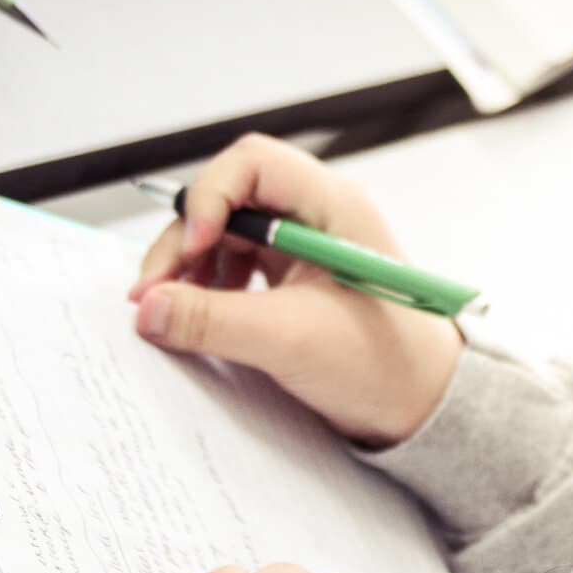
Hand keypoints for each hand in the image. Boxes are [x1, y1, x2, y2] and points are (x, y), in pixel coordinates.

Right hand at [129, 134, 462, 446]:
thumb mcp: (290, 341)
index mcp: (334, 207)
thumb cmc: (386, 366)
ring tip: (174, 310)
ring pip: (227, 232)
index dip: (209, 199)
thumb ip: (213, 321)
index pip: (252, 165)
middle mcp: (318, 216)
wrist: (424, 407)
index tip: (190, 250)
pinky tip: (202, 317)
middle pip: (230, 198)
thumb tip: (148, 307)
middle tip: (153, 292)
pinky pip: (238, 263)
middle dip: (186, 240)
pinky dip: (210, 286)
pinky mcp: (296, 279)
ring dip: (192, 265)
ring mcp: (306, 247)